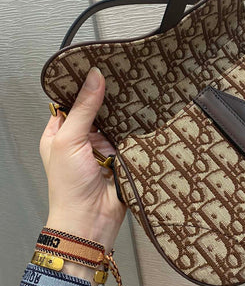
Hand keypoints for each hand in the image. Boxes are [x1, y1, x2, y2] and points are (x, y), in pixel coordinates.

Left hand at [39, 67, 126, 252]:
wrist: (91, 220)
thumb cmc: (68, 187)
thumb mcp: (69, 140)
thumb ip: (83, 109)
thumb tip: (94, 78)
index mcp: (60, 132)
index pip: (71, 100)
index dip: (82, 84)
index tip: (96, 65)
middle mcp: (82, 137)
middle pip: (97, 108)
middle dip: (108, 95)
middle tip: (121, 73)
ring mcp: (103, 146)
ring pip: (116, 120)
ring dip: (123, 111)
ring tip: (135, 88)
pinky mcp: (122, 155)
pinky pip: (131, 135)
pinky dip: (136, 127)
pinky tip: (143, 114)